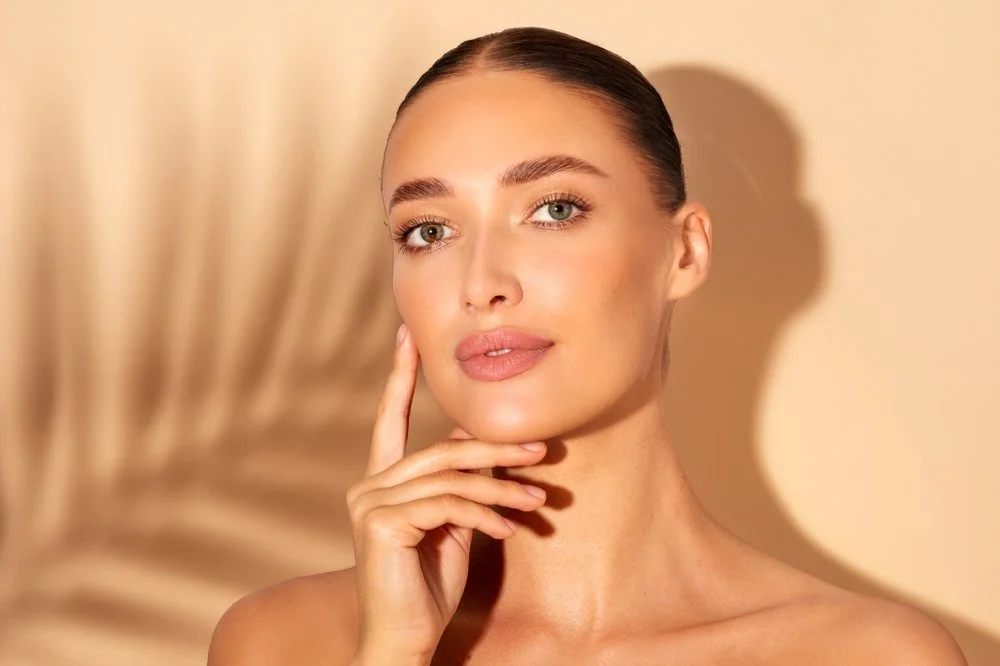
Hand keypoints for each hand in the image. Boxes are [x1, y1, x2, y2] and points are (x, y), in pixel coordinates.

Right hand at [347, 323, 547, 662]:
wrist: (405, 640)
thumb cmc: (429, 586)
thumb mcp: (452, 525)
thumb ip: (459, 484)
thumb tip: (482, 440)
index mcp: (381, 481)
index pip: (391, 419)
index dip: (400, 376)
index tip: (407, 334)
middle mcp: (368, 486)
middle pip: (443, 450)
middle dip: (496, 448)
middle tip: (541, 449)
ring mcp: (370, 503)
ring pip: (451, 476)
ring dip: (503, 488)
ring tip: (539, 500)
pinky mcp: (381, 523)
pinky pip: (448, 504)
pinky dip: (485, 514)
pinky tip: (508, 530)